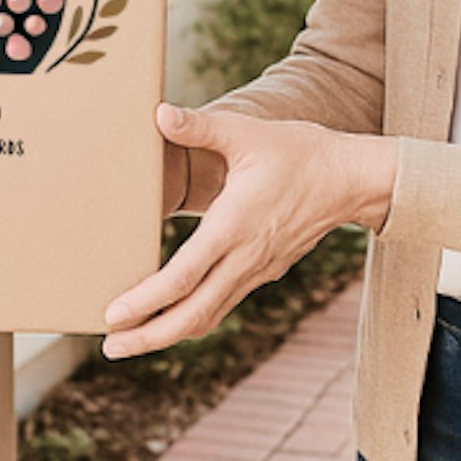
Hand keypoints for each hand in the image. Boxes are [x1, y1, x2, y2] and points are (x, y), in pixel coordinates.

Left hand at [102, 104, 395, 359]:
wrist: (350, 179)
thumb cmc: (298, 152)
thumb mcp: (247, 133)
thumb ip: (200, 126)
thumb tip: (159, 113)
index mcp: (233, 227)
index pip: (183, 277)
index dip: (146, 300)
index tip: (113, 314)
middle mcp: (243, 257)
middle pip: (191, 313)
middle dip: (148, 336)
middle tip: (110, 347)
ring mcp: (256, 269)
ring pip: (208, 316)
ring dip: (168, 333)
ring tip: (132, 341)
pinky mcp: (265, 270)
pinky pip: (223, 304)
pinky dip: (194, 318)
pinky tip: (174, 317)